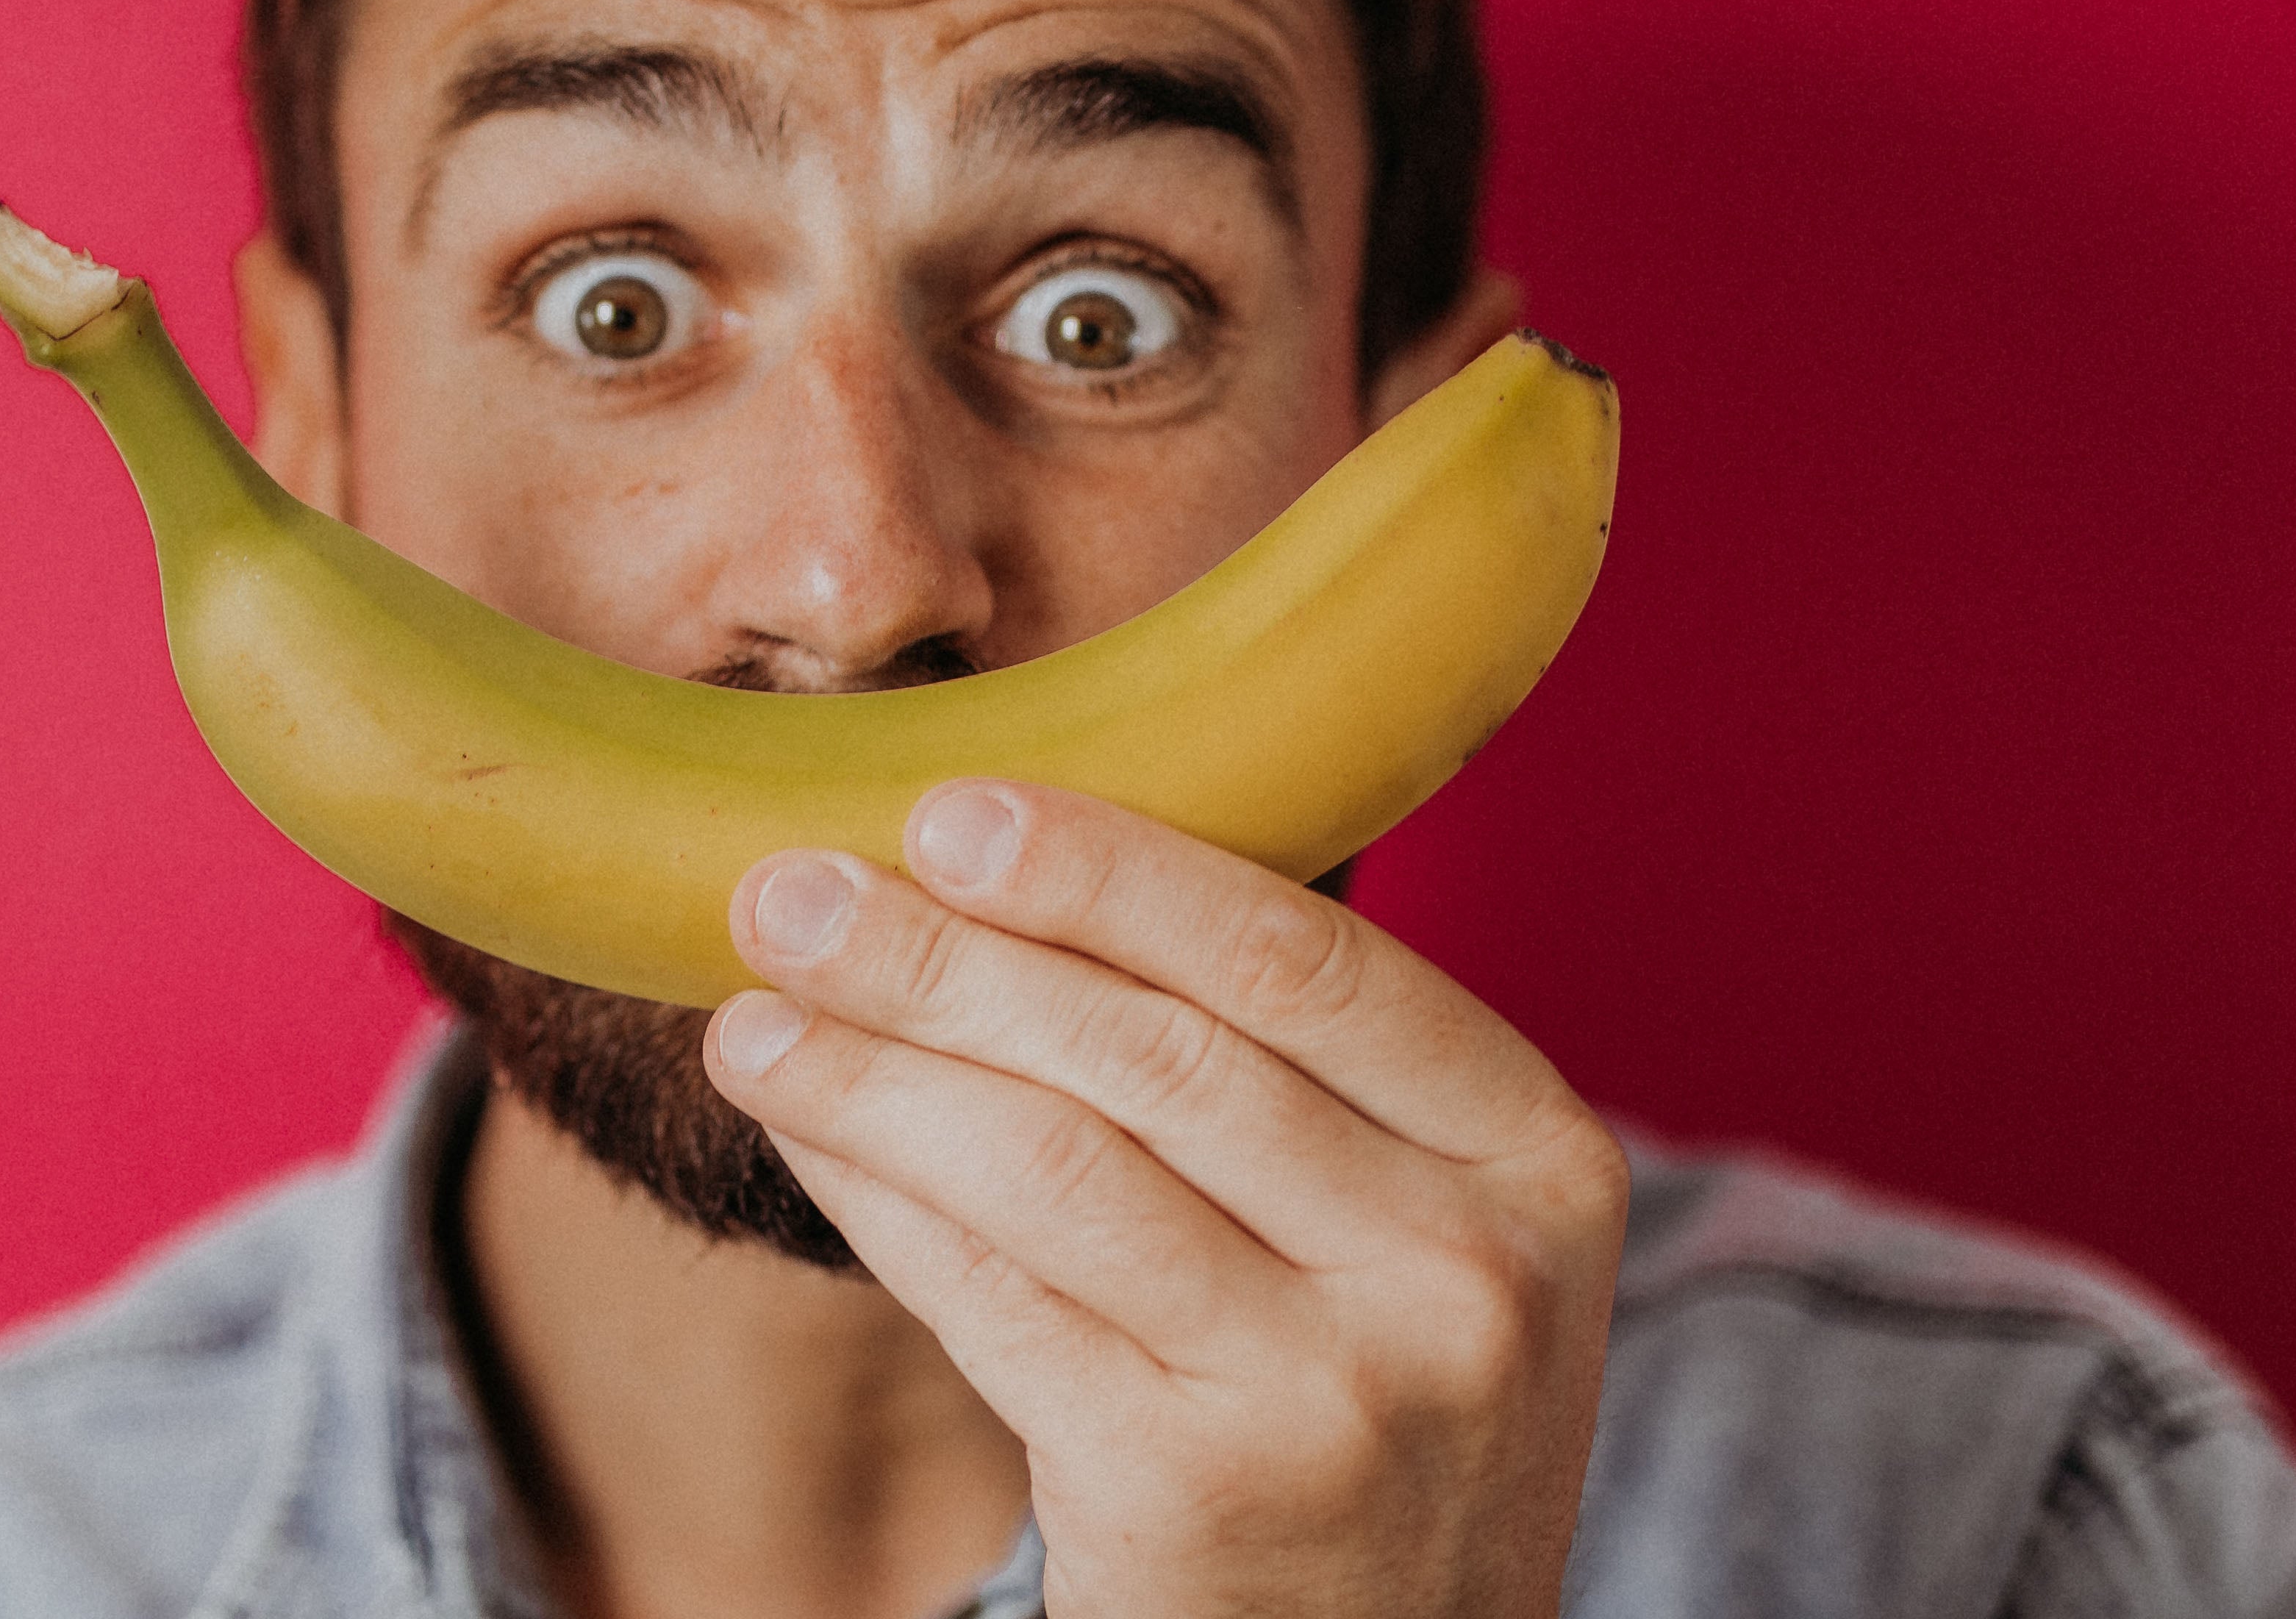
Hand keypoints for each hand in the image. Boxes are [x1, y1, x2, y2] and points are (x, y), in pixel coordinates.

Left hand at [702, 780, 1625, 1618]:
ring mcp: (1340, 1391)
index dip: (1115, 871)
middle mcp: (1467, 1272)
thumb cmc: (1366, 1412)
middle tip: (791, 886)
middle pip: (1159, 1053)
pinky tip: (800, 1128)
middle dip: (948, 954)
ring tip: (753, 1005)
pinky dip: (873, 1195)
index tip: (951, 809)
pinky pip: (991, 1296)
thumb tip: (1014, 867)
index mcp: (1542, 1160)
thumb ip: (1295, 1076)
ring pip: (1053, 1165)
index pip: (1305, 962)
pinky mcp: (1198, 1487)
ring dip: (874, 1070)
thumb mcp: (1419, 1239)